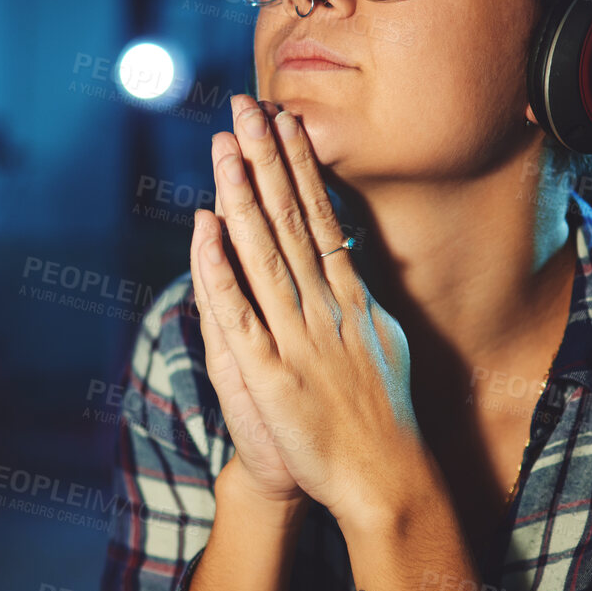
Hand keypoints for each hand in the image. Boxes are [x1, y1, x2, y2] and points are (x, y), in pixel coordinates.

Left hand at [190, 94, 439, 526]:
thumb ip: (359, 299)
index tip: (286, 120)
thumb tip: (346, 257)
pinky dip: (221, 267)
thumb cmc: (381, 422)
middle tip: (247, 105)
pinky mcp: (269, 371)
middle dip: (267, 159)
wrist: (384, 485)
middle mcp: (325, 308)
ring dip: (243, 193)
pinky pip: (239, 311)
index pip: (320, 217)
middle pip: (291, 220)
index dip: (299, 167)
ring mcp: (297, 336)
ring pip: (264, 251)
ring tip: (226, 143)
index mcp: (351, 300)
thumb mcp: (382, 346)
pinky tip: (207, 227)